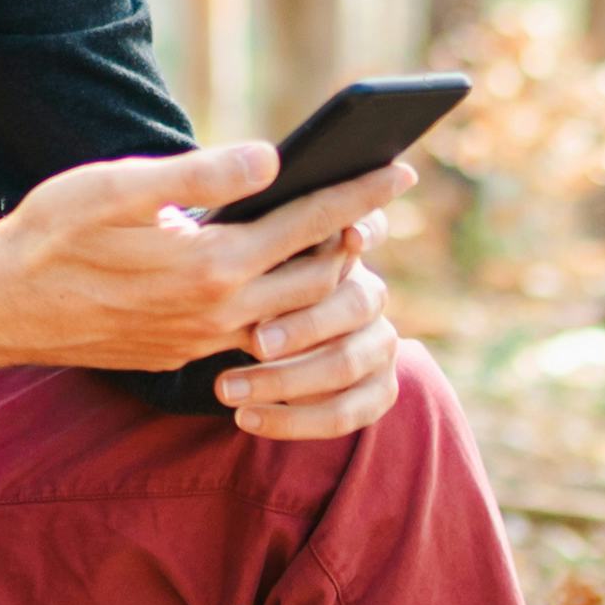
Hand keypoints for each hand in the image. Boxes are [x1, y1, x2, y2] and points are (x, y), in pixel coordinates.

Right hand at [0, 137, 416, 424]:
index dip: (362, 191)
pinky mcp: (186, 354)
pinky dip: (288, 304)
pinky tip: (280, 274)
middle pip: (320, 273)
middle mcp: (220, 312)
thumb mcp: (114, 187)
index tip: (401, 167)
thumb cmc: (49, 234)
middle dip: (355, 232)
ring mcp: (205, 341)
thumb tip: (273, 158)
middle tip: (378, 196)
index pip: (312, 223)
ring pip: (296, 312)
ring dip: (326, 272)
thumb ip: (199, 174)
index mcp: (211, 264)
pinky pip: (260, 333)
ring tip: (339, 233)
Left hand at [214, 246, 405, 439]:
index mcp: (344, 249)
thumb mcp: (235, 251)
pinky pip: (346, 413)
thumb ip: (251, 227)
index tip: (349, 237)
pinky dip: (293, 420)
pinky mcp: (376, 391)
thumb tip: (250, 183)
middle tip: (255, 341)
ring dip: (286, 379)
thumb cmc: (233, 284)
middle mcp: (369, 294)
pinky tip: (245, 419)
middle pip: (357, 303)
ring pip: (346, 363)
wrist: (248, 346)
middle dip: (306, 324)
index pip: (371, 227)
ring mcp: (379, 344)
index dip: (368, 228)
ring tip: (225, 388)